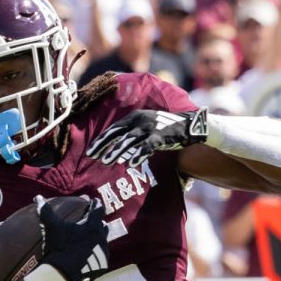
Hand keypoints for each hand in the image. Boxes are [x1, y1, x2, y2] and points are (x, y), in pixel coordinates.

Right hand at [37, 196, 109, 280]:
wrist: (63, 275)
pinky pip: (102, 257)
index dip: (95, 204)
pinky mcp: (103, 266)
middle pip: (102, 226)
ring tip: (89, 240)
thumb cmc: (59, 248)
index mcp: (92, 227)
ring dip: (97, 239)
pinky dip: (97, 254)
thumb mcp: (52, 228)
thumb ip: (46, 211)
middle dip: (97, 223)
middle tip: (90, 223)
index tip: (93, 202)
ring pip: (103, 242)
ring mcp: (104, 253)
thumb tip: (38, 196)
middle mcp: (102, 238)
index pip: (98, 210)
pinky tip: (89, 255)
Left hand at [87, 108, 207, 168]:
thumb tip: (117, 148)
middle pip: (118, 133)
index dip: (102, 141)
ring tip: (107, 162)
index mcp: (135, 116)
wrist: (188, 125)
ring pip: (130, 140)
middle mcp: (141, 119)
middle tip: (94, 157)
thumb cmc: (164, 128)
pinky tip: (132, 163)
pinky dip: (139, 154)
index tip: (91, 152)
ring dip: (118, 151)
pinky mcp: (161, 135)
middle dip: (105, 146)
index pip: (114, 129)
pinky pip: (147, 146)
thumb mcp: (145, 126)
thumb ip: (132, 134)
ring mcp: (151, 126)